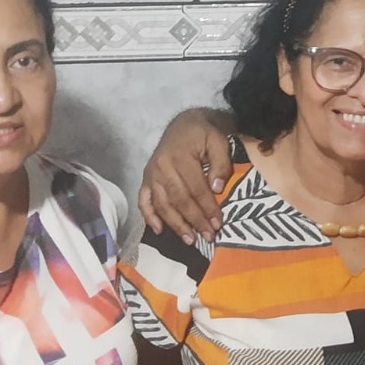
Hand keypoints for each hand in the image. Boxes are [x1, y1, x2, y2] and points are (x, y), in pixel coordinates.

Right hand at [137, 108, 234, 243]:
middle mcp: (162, 167)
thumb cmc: (202, 134)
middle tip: (207, 237)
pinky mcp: (145, 179)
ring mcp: (151, 174)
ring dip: (176, 224)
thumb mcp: (218, 141)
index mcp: (180, 156)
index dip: (207, 207)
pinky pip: (144, 201)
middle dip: (194, 220)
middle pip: (179, 199)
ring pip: (162, 204)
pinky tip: (159, 230)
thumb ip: (221, 163)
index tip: (218, 224)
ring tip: (190, 240)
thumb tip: (217, 189)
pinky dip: (149, 217)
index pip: (196, 188)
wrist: (182, 124)